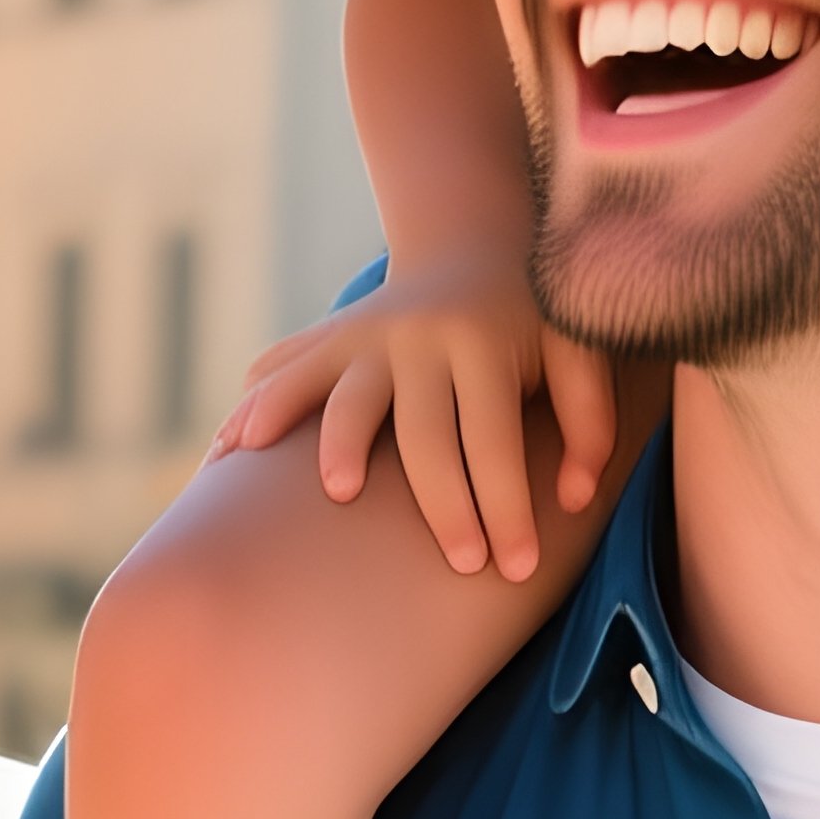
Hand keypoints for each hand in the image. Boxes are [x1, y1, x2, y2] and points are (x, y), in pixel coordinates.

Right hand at [205, 255, 617, 580]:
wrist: (468, 250)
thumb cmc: (533, 322)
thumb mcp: (579, 351)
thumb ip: (590, 421)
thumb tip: (574, 495)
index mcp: (483, 341)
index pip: (494, 437)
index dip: (508, 505)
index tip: (518, 568)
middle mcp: (421, 337)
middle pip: (425, 432)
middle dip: (445, 504)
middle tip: (463, 565)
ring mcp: (367, 335)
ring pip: (343, 392)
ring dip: (335, 440)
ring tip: (335, 492)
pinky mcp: (329, 339)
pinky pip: (283, 370)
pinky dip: (256, 407)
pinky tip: (229, 451)